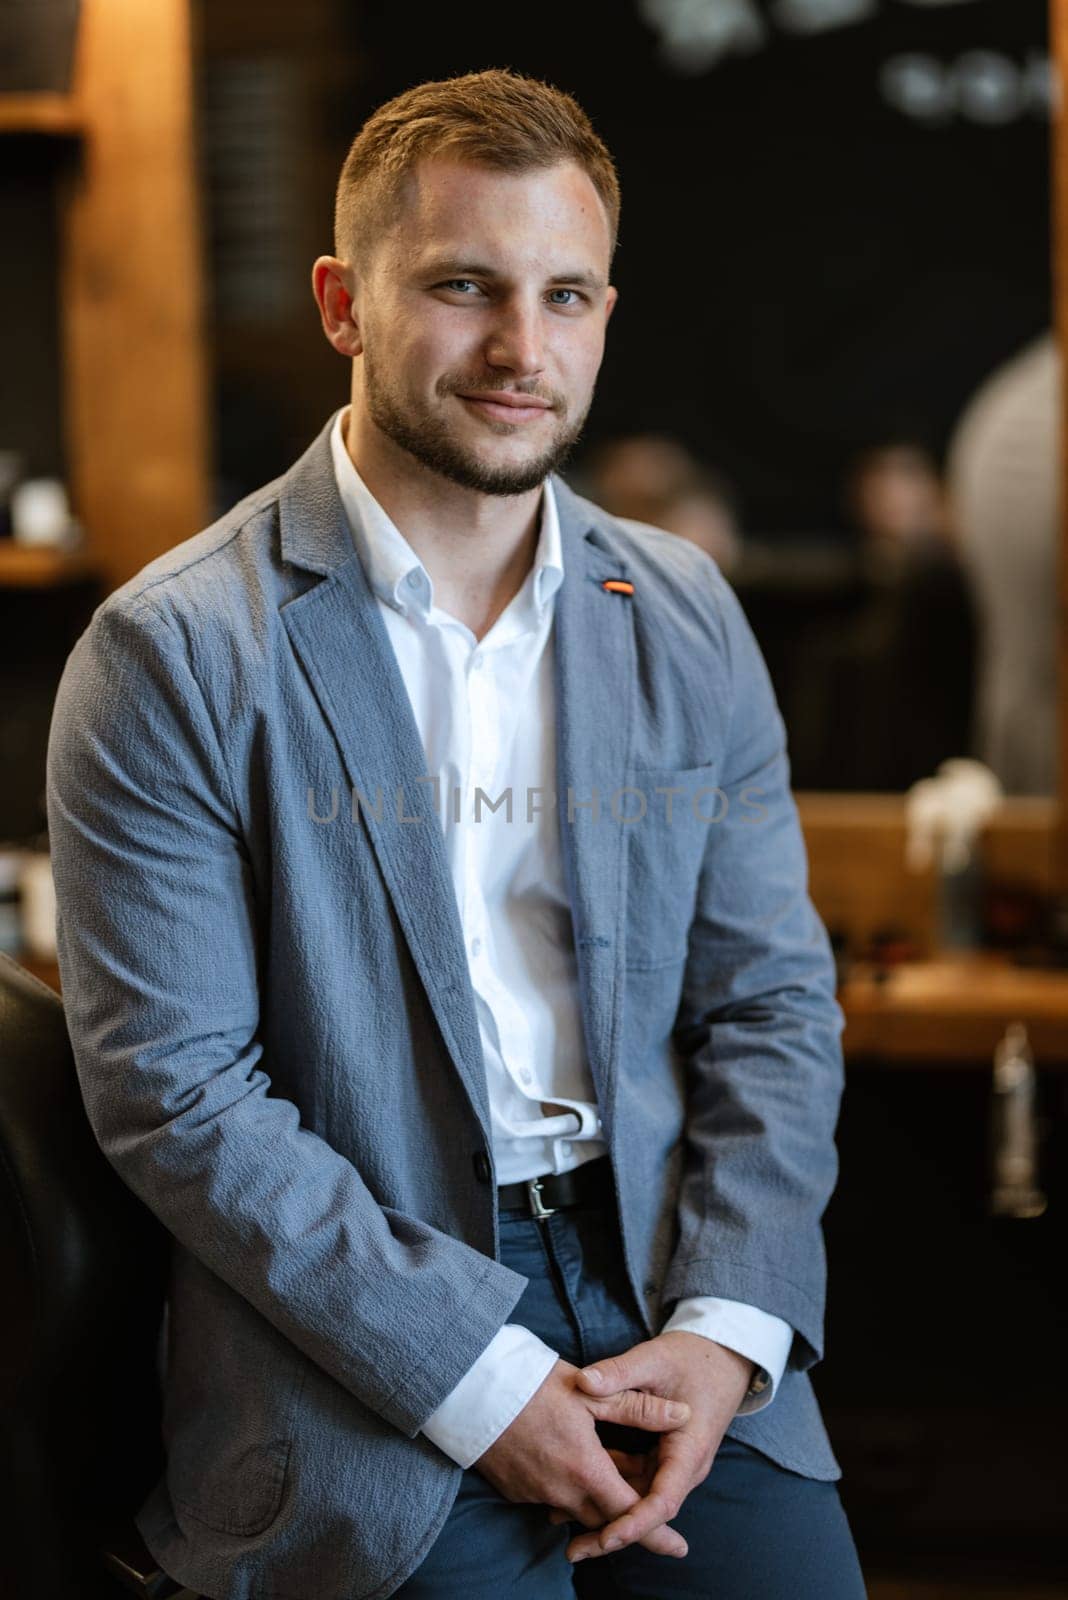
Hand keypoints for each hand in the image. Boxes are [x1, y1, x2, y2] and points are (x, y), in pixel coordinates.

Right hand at [474, 1357, 691, 1558]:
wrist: (469, 1389)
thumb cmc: (532, 1384)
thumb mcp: (589, 1391)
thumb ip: (637, 1407)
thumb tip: (683, 1415)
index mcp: (584, 1469)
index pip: (630, 1512)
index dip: (657, 1533)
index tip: (680, 1548)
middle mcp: (560, 1491)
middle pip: (605, 1519)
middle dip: (628, 1518)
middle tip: (650, 1508)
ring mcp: (535, 1493)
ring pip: (578, 1510)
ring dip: (598, 1501)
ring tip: (615, 1475)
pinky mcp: (516, 1490)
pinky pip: (553, 1500)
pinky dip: (570, 1490)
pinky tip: (574, 1462)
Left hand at [562, 1331, 754, 1563]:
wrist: (722, 1355)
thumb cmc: (693, 1356)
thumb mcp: (655, 1358)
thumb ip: (619, 1371)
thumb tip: (583, 1381)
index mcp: (689, 1449)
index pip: (663, 1501)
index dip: (634, 1522)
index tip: (605, 1537)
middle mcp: (685, 1466)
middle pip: (648, 1510)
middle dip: (612, 1529)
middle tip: (572, 1548)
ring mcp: (675, 1464)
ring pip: (640, 1497)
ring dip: (608, 1509)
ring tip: (561, 1518)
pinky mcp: (664, 1457)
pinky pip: (637, 1479)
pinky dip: (611, 1484)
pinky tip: (579, 1487)